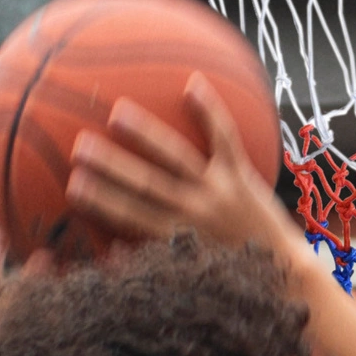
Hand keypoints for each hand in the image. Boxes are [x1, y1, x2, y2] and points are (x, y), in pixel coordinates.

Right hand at [67, 74, 298, 255]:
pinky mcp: (241, 174)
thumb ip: (150, 259)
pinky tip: (192, 83)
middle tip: (79, 145)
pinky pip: (224, 138)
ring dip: (147, 135)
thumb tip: (109, 254)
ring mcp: (219, 190)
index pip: (131, 216)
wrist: (283, 269)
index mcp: (178, 237)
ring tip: (117, 111)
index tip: (72, 185)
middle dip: (112, 166)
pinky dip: (210, 111)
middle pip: (147, 184)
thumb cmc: (229, 271)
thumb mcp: (188, 272)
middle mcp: (196, 211)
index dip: (102, 201)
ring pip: (178, 158)